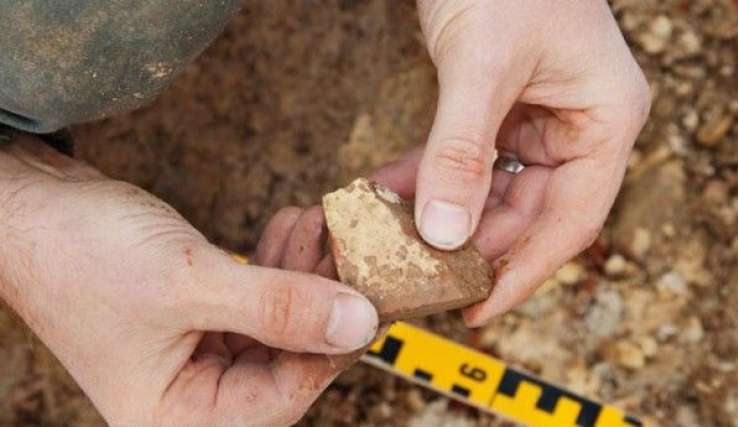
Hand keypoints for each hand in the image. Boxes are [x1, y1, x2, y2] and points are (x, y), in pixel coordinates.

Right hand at [0, 136, 377, 425]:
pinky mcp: (201, 316)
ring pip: (278, 323)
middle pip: (286, 358)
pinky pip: (258, 298)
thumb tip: (357, 322)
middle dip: (320, 299)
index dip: (331, 345)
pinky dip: (278, 263)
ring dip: (303, 274)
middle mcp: (190, 394)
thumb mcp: (188, 283)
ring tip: (319, 225)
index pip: (283, 394)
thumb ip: (276, 306)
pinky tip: (291, 227)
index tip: (371, 296)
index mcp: (178, 415)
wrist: (32, 211)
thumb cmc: (80, 255)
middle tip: (348, 250)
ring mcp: (197, 353)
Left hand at [375, 0, 650, 325]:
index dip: (525, 271)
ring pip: (493, 192)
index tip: (478, 309)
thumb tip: (444, 233)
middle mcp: (578, 126)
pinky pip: (469, 161)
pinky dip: (433, 177)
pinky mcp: (502, 111)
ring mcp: (540, 120)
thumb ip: (462, 150)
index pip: (572, 219)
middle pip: (528, 212)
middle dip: (471, 244)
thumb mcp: (481, 64)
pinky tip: (393, 193)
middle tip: (420, 276)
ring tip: (396, 237)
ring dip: (445, 213)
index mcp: (604, 119)